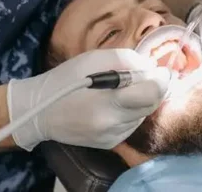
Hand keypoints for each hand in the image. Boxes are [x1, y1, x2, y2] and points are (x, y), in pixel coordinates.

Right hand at [8, 49, 170, 150]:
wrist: (40, 112)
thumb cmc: (65, 80)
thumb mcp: (93, 58)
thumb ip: (126, 59)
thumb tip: (150, 66)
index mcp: (107, 102)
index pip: (151, 94)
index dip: (161, 80)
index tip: (162, 70)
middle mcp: (112, 124)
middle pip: (151, 105)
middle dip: (155, 88)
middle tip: (148, 74)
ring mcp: (111, 137)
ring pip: (143, 115)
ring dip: (143, 99)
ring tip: (127, 88)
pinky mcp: (109, 143)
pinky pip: (132, 125)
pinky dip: (132, 111)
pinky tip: (117, 102)